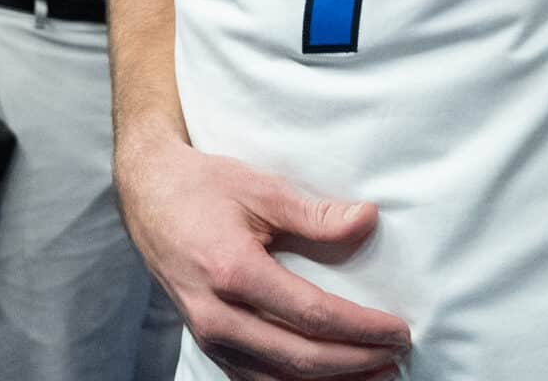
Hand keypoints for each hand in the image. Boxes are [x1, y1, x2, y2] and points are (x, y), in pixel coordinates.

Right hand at [117, 131, 410, 379]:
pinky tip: (327, 380)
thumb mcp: (260, 188)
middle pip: (301, 359)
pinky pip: (256, 380)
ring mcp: (209, 336)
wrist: (147, 196)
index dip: (362, 329)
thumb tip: (366, 220)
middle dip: (356, 363)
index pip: (313, 316)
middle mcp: (218, 316)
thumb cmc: (204, 187)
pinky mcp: (207, 344)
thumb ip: (314, 213)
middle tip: (398, 358)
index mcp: (233, 272)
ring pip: (279, 380)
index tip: (399, 330)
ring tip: (376, 377)